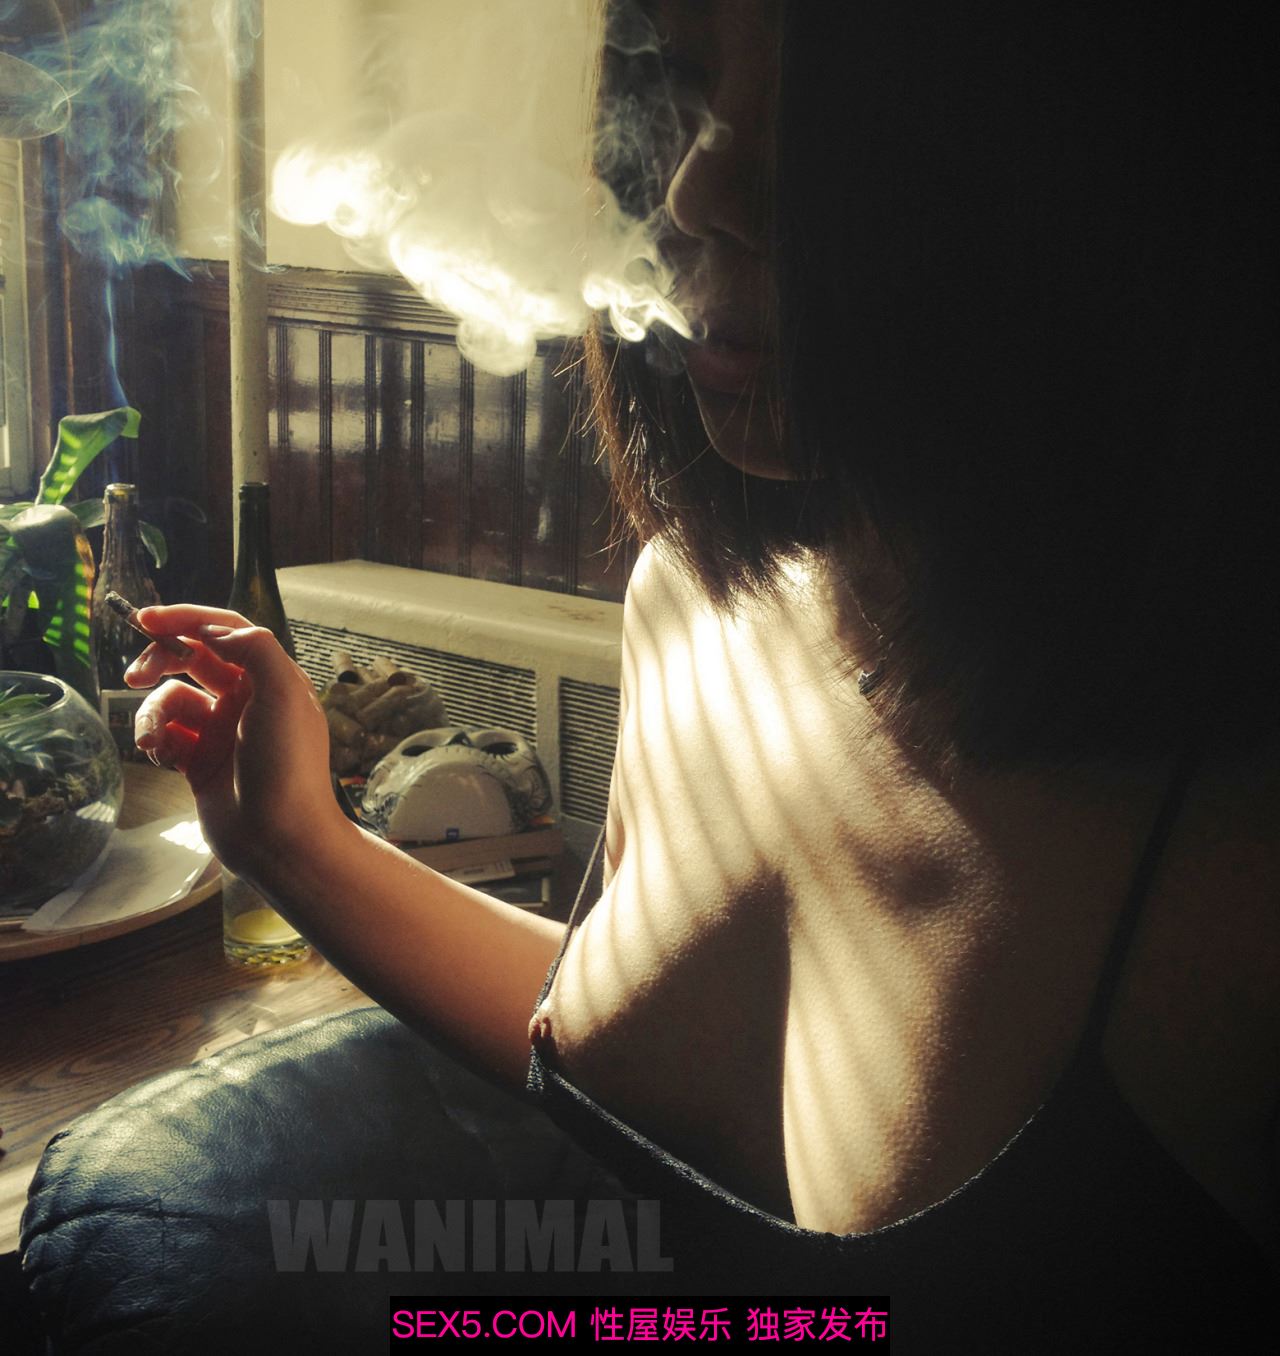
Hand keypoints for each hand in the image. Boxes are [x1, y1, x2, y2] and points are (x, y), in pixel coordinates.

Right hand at [125, 605, 342, 883]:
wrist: (280, 838)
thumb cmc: (287, 764)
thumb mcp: (283, 694)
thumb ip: (254, 648)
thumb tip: (214, 631)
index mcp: (271, 678)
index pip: (225, 630)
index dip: (187, 619)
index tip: (146, 619)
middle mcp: (247, 700)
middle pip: (192, 659)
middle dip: (159, 660)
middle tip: (134, 674)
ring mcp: (222, 731)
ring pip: (171, 700)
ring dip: (152, 713)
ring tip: (152, 740)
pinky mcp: (200, 761)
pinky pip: (166, 735)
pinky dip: (155, 739)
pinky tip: (159, 755)